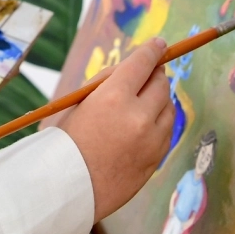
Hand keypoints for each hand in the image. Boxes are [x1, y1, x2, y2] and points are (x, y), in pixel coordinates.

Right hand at [57, 38, 174, 222]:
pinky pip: (166, 132)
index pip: (143, 63)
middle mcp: (138, 117)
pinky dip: (159, 123)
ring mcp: (151, 140)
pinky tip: (145, 125)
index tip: (160, 45)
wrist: (67, 188)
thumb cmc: (66, 142)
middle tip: (150, 73)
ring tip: (143, 102)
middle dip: (156, 74)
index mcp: (113, 97)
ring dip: (159, 99)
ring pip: (169, 107)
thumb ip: (107, 84)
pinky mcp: (156, 159)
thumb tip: (133, 70)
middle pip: (161, 83)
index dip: (152, 50)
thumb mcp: (79, 103)